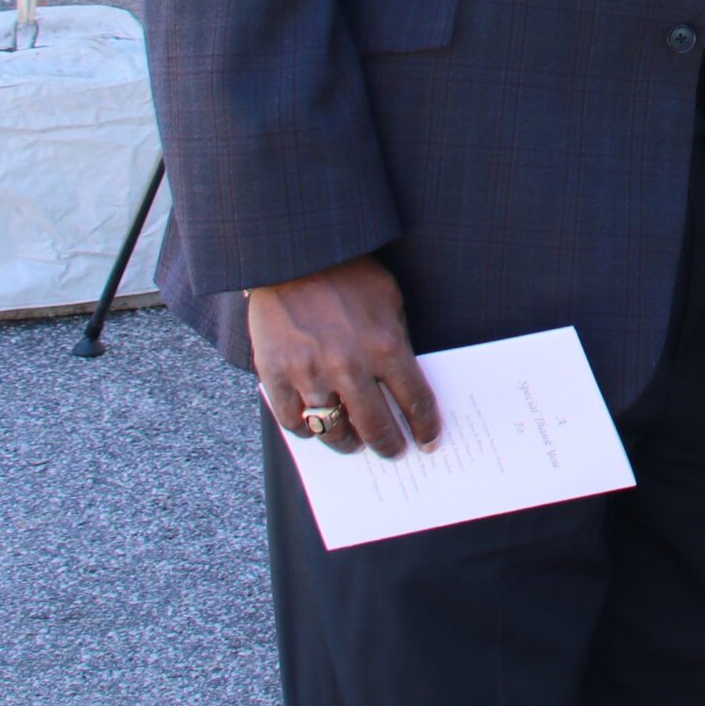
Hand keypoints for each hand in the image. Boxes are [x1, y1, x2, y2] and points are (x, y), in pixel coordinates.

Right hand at [251, 254, 440, 459]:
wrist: (295, 254)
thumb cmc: (349, 273)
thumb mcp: (389, 299)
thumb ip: (396, 340)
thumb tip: (403, 383)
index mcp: (385, 345)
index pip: (415, 401)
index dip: (425, 427)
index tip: (428, 441)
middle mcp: (349, 366)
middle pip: (375, 426)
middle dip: (389, 445)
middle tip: (393, 451)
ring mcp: (309, 373)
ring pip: (332, 431)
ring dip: (347, 442)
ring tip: (353, 441)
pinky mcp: (276, 374)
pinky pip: (293, 421)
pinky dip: (306, 429)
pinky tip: (316, 425)